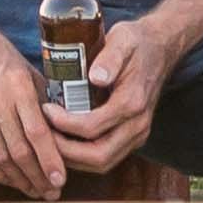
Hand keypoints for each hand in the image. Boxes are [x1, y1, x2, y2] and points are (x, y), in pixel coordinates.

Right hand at [0, 5, 68, 198]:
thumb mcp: (25, 67)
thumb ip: (42, 96)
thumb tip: (62, 123)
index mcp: (16, 86)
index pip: (37, 132)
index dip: (50, 160)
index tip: (61, 178)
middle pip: (19, 152)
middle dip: (38, 177)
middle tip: (52, 193)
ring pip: (0, 159)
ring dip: (19, 180)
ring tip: (35, 191)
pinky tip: (10, 181)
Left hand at [46, 10, 186, 177]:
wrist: (161, 48)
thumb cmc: (136, 42)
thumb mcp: (123, 39)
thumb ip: (110, 58)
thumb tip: (95, 77)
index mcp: (133, 102)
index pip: (92, 127)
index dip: (63, 124)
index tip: (45, 109)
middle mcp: (138, 124)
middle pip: (99, 156)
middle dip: (65, 151)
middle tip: (42, 134)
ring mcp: (138, 134)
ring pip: (102, 162)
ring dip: (73, 158)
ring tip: (49, 139)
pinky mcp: (132, 137)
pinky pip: (106, 156)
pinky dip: (82, 156)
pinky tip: (64, 141)